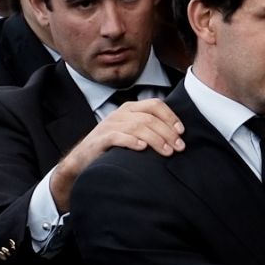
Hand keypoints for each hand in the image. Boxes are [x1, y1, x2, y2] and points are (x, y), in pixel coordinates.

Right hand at [51, 100, 184, 211]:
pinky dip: (132, 141)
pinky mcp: (100, 139)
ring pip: (137, 127)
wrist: (83, 160)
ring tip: (167, 151)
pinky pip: (118, 137)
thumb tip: (178, 135)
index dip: (170, 117)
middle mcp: (120, 114)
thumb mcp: (133, 132)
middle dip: (167, 132)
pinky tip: (142, 149)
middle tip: (179, 147)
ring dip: (156, 139)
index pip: (155, 104)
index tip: (181, 132)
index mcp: (130, 108)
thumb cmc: (114, 147)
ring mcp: (109, 125)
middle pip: (149, 118)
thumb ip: (149, 128)